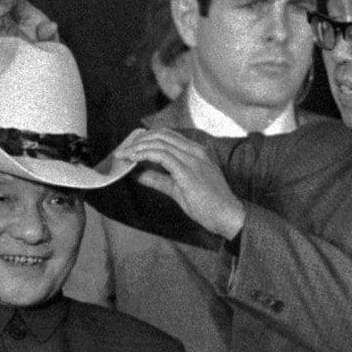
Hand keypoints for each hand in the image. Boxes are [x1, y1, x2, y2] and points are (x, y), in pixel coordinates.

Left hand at [114, 129, 245, 239]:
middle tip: (123, 150)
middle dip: (139, 140)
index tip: (131, 147)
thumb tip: (138, 174)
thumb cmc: (208, 205)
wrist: (228, 216)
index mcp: (195, 152)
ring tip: (124, 155)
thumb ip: (159, 179)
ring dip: (138, 147)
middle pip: (161, 135)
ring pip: (159, 143)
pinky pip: (161, 156)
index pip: (167, 136)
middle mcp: (194, 151)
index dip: (146, 138)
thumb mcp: (177, 189)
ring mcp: (192, 159)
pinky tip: (134, 160)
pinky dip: (145, 155)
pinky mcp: (187, 171)